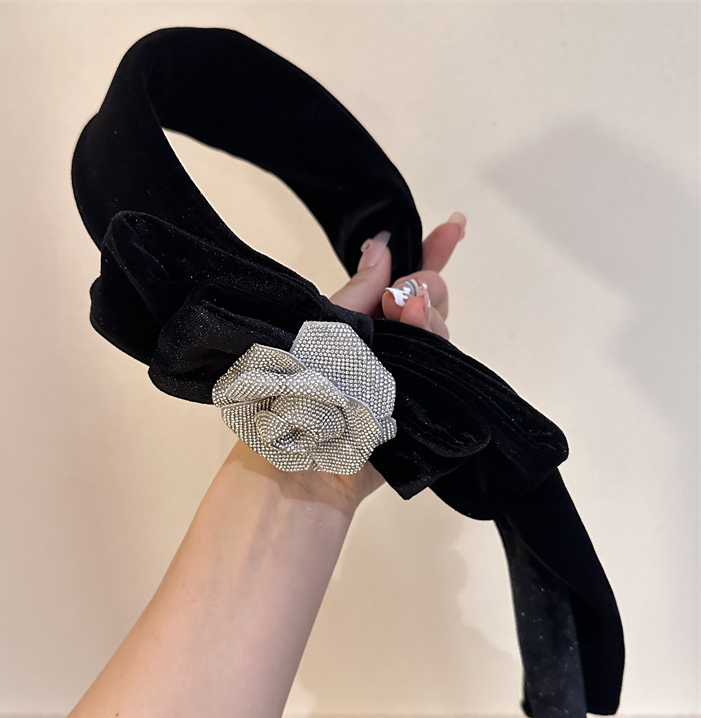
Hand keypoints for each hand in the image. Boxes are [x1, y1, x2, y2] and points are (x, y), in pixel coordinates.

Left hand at [229, 213, 465, 514]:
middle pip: (429, 302)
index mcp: (361, 323)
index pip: (401, 281)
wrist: (304, 455)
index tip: (456, 225)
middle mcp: (388, 344)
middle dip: (427, 285)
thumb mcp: (322, 327)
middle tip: (404, 293)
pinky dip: (437, 339)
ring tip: (406, 310)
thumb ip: (358, 291)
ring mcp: (408, 372)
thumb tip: (382, 243)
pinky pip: (445, 366)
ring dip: (427, 312)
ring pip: (440, 331)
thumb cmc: (299, 389)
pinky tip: (422, 325)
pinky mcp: (423, 400)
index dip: (431, 252)